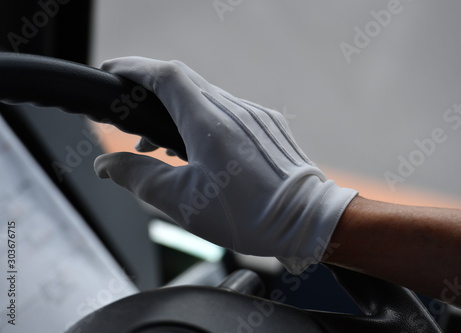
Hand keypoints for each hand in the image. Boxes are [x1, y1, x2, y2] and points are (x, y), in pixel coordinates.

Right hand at [95, 57, 356, 273]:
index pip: (165, 76)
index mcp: (209, 122)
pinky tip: (198, 147)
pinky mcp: (267, 125)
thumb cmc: (249, 216)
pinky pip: (228, 109)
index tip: (113, 71)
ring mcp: (254, 115)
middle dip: (151, 93)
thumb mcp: (182, 203)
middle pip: (183, 82)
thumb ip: (138, 178)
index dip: (134, 68)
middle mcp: (233, 109)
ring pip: (205, 96)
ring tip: (159, 145)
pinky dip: (203, 119)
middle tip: (132, 120)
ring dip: (177, 111)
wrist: (306, 221)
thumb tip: (107, 164)